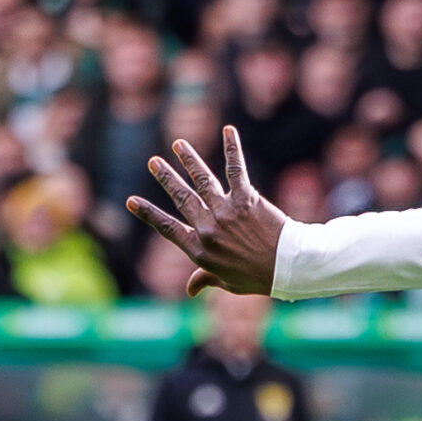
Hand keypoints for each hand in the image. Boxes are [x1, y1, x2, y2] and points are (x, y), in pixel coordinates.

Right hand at [127, 127, 289, 297]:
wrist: (290, 269)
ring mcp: (226, 213)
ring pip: (202, 180)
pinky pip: (235, 170)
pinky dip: (232, 148)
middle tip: (154, 162)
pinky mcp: (246, 200)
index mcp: (200, 250)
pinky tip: (228, 130)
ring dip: (189, 160)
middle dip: (166, 179)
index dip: (149, 214)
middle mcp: (208, 229)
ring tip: (178, 145)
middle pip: (182, 198)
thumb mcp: (228, 283)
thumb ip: (206, 279)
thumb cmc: (259, 277)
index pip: (167, 228)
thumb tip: (190, 289)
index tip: (131, 201)